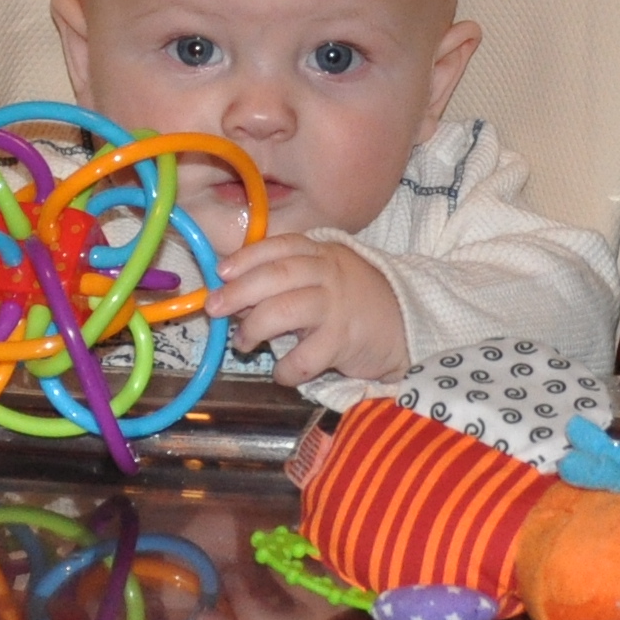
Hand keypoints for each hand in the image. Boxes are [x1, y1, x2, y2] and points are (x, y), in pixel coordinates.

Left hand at [208, 234, 409, 386]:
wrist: (405, 326)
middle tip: (214, 309)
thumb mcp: (325, 277)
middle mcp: (329, 273)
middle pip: (276, 275)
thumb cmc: (354, 301)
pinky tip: (282, 373)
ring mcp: (337, 306)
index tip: (221, 272)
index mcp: (321, 253)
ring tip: (243, 343)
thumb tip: (236, 295)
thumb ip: (286, 279)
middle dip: (239, 292)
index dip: (247, 258)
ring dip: (254, 328)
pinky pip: (304, 357)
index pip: (280, 246)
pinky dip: (285, 369)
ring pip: (284, 311)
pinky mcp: (344, 341)